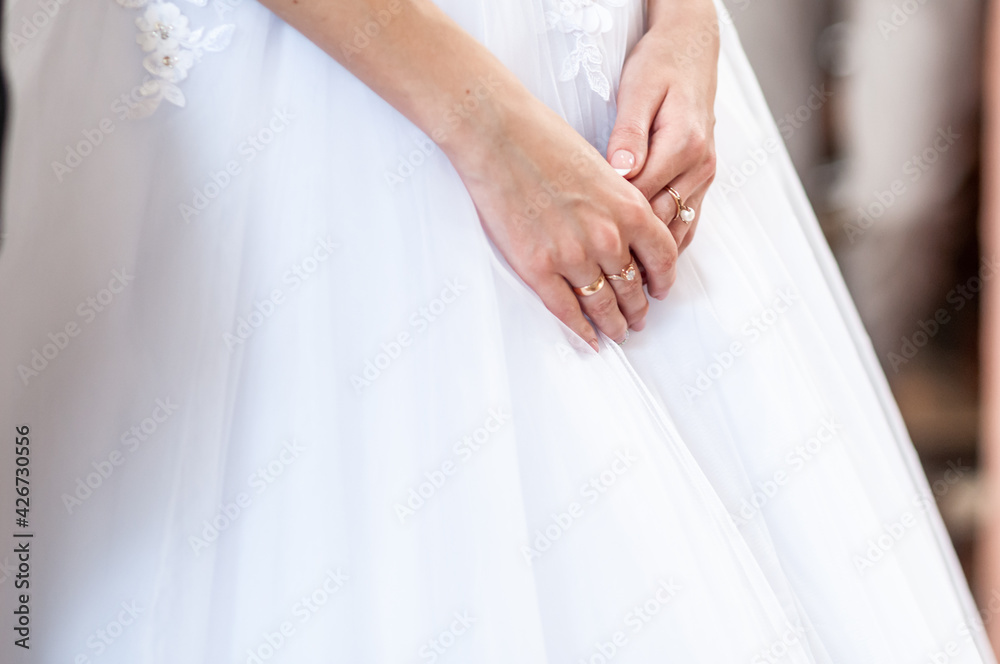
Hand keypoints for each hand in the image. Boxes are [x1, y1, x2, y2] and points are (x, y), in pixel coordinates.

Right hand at [455, 94, 678, 349]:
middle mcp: (607, 237)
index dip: (664, 280)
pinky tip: (588, 337)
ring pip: (603, 304)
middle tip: (638, 319)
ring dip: (613, 323)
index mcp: (629, 207)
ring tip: (616, 332)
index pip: (663, 257)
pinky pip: (566, 310)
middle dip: (638, 308)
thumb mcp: (602, 169)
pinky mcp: (537, 267)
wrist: (498, 135)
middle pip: (633, 287)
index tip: (660, 291)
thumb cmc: (544, 139)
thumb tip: (624, 232)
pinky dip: (580, 329)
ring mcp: (572, 256)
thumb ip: (619, 205)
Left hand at [606, 0, 719, 253]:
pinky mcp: (703, 179)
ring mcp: (705, 175)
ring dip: (653, 257)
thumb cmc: (660, 65)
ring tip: (622, 283)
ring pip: (678, 229)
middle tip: (598, 275)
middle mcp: (700, 165)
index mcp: (684, 145)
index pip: (642, 199)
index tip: (586, 244)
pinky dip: (668, 245)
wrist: (691, 49)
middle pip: (660, 223)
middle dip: (631, 251)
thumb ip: (628, 134)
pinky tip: (645, 262)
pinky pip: (688, 223)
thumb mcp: (637, 91)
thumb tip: (619, 171)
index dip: (614, 226)